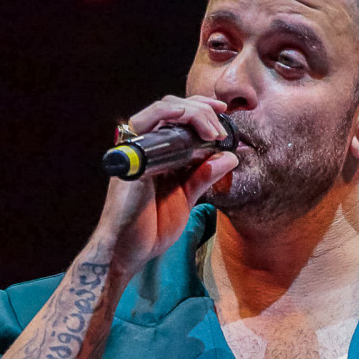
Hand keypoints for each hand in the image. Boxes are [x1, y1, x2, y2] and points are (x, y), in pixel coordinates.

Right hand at [94, 95, 238, 275]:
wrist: (129, 251)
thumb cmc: (152, 227)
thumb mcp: (187, 198)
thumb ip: (204, 176)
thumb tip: (230, 157)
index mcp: (158, 154)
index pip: (178, 117)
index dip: (202, 109)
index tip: (224, 114)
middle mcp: (145, 146)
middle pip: (172, 107)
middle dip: (202, 110)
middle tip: (222, 130)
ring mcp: (136, 149)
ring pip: (161, 109)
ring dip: (192, 112)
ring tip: (213, 132)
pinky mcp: (130, 156)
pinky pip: (145, 124)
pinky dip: (170, 117)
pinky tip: (191, 126)